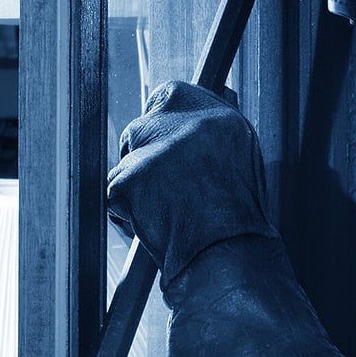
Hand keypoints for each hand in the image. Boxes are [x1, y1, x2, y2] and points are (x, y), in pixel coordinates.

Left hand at [107, 81, 273, 284]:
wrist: (229, 260)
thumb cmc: (239, 225)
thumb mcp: (241, 164)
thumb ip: (212, 137)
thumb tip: (196, 118)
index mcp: (219, 118)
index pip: (170, 96)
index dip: (160, 122)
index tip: (159, 139)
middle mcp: (187, 126)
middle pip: (141, 127)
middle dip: (143, 158)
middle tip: (161, 189)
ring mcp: (155, 150)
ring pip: (126, 163)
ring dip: (136, 188)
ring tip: (167, 214)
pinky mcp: (129, 178)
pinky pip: (113, 192)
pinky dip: (125, 213)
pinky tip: (154, 227)